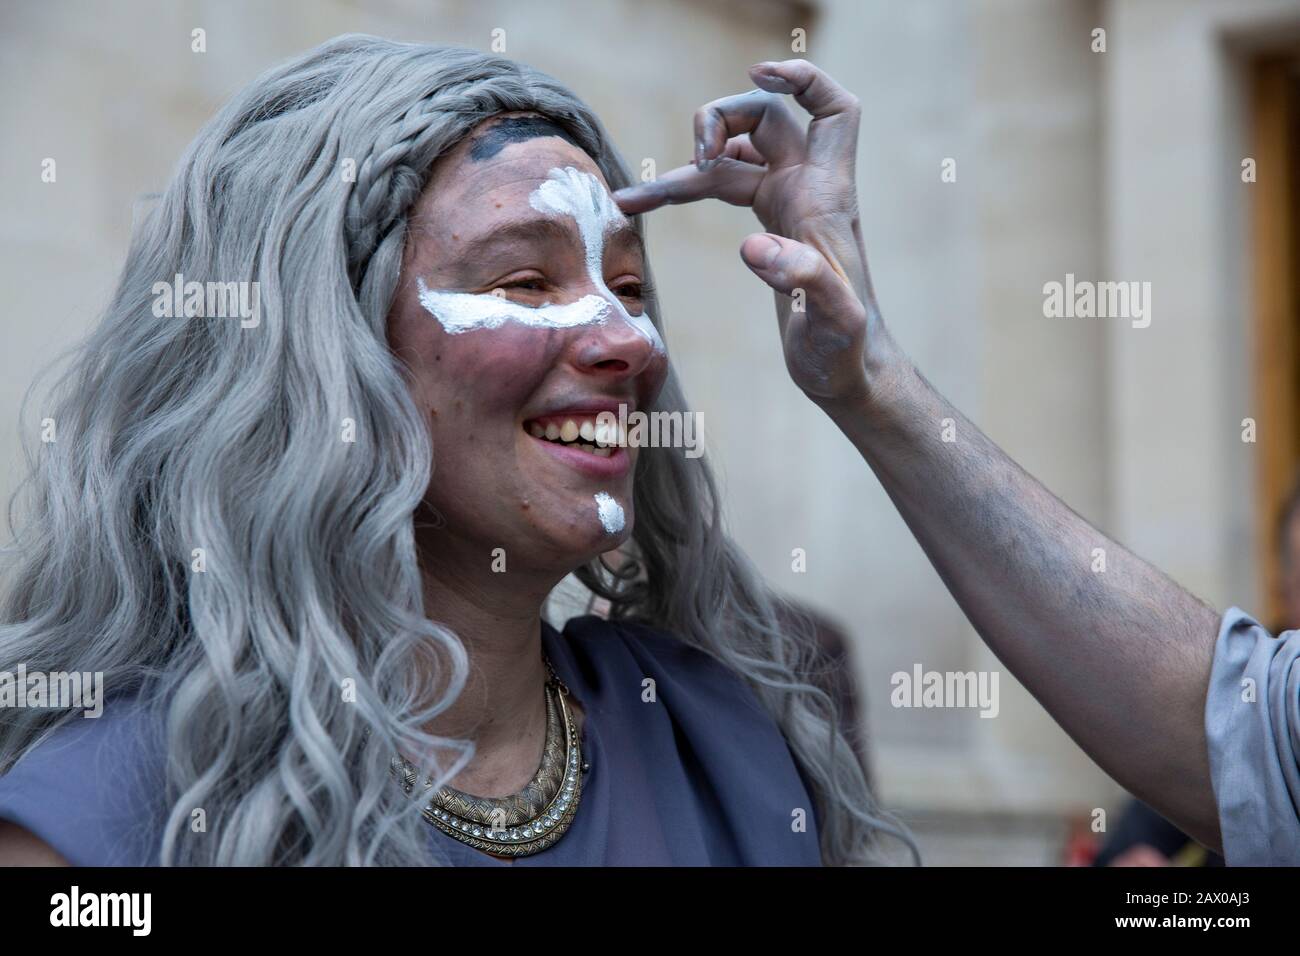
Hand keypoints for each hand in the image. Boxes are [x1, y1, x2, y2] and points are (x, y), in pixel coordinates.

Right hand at [613, 59, 889, 408]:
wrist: (846, 373)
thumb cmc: (844, 350)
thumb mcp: (828, 321)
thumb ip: (801, 279)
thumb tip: (753, 248)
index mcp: (826, 196)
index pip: (832, 109)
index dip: (800, 79)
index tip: (758, 74)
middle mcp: (807, 189)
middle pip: (764, 118)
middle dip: (720, 119)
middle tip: (693, 160)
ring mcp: (787, 205)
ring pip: (731, 157)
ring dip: (683, 168)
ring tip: (634, 199)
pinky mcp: (769, 226)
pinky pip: (721, 188)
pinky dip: (682, 192)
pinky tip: (643, 207)